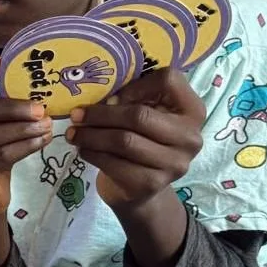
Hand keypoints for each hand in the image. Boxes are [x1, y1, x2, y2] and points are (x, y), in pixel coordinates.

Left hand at [66, 67, 205, 210]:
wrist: (142, 186)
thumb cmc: (142, 138)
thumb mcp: (146, 111)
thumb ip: (133, 97)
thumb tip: (103, 99)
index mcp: (192, 110)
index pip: (169, 80)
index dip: (136, 85)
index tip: (112, 96)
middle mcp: (190, 138)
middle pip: (139, 116)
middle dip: (101, 114)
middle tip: (76, 115)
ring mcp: (174, 164)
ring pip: (123, 141)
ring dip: (91, 135)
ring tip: (73, 133)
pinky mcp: (152, 184)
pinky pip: (115, 164)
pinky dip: (93, 154)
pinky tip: (83, 149)